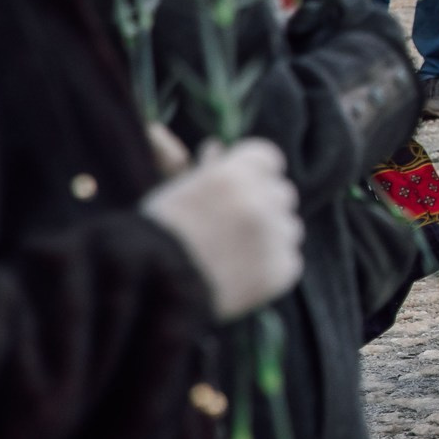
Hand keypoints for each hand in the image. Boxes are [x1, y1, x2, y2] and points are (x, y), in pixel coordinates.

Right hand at [143, 139, 304, 321]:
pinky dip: (271, 268)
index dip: (253, 173)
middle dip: (264, 205)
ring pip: (289, 228)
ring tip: (233, 255)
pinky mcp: (282, 270)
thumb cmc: (154, 239)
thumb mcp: (174, 194)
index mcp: (233, 174)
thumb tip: (216, 146)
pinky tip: (240, 276)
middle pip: (283, 193)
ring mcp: (274, 236)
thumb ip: (201, 169)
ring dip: (270, 237)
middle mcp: (260, 201)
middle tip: (233, 226)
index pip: (267, 158)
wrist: (149, 292)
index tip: (239, 188)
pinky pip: (289, 261)